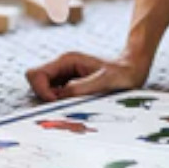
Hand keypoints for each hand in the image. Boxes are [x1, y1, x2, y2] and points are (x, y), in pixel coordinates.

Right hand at [25, 50, 150, 101]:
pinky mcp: (69, 86)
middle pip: (35, 83)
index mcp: (66, 60)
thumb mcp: (103, 82)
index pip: (35, 74)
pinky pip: (54, 97)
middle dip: (45, 98)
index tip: (57, 102)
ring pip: (43, 92)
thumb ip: (80, 88)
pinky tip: (77, 107)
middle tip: (66, 106)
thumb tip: (58, 98)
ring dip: (53, 103)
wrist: (132, 70)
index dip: (41, 91)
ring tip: (75, 106)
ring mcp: (64, 76)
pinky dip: (60, 105)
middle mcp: (62, 67)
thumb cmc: (121, 74)